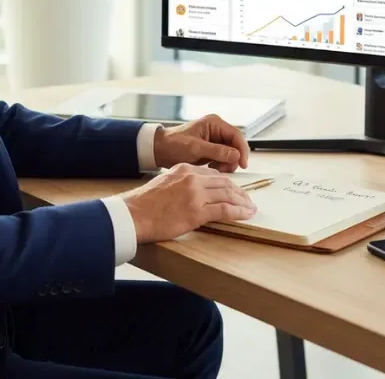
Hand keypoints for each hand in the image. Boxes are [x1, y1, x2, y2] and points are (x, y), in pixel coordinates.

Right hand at [121, 163, 256, 243]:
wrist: (134, 214)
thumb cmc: (145, 204)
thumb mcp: (165, 183)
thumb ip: (182, 183)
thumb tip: (194, 192)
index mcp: (184, 169)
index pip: (213, 174)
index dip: (227, 183)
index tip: (234, 190)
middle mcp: (192, 177)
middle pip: (224, 183)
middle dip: (239, 192)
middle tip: (248, 199)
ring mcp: (195, 193)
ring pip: (227, 194)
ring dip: (242, 202)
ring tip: (250, 208)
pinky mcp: (197, 211)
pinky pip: (225, 209)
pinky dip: (239, 212)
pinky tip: (246, 214)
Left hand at [153, 114, 249, 172]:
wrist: (160, 150)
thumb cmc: (174, 144)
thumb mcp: (196, 148)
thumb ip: (217, 151)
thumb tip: (236, 155)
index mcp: (214, 123)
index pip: (236, 135)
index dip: (242, 150)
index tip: (243, 164)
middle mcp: (217, 129)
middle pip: (236, 145)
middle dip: (233, 158)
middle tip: (225, 169)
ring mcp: (215, 139)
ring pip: (231, 153)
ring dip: (227, 163)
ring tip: (215, 168)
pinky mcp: (211, 149)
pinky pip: (224, 157)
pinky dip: (221, 164)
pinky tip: (211, 168)